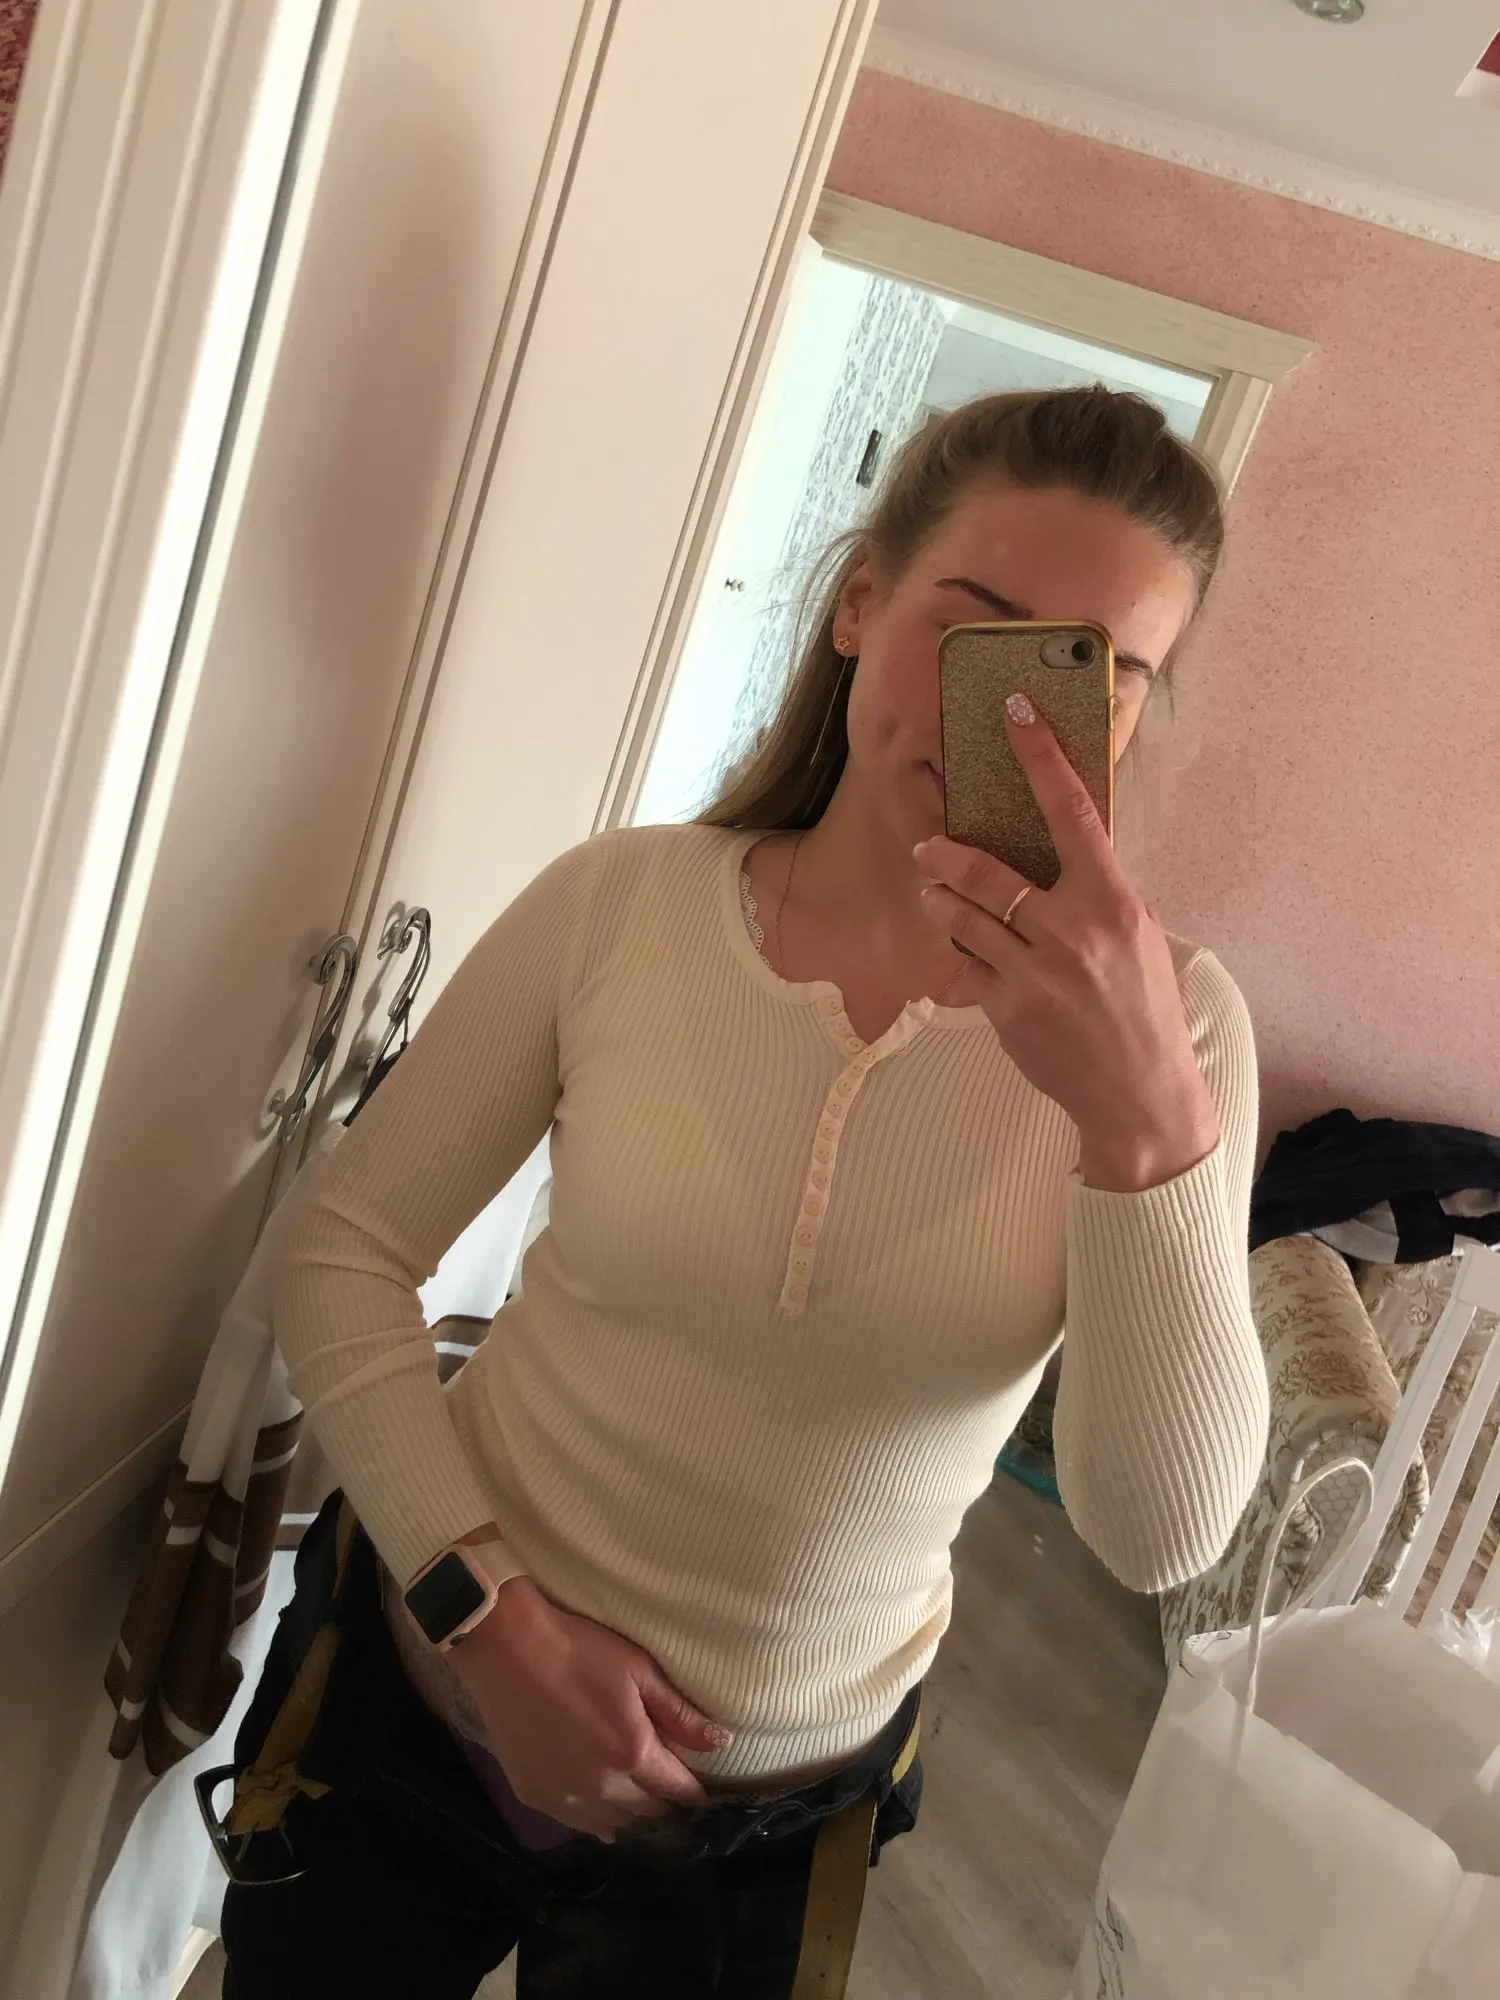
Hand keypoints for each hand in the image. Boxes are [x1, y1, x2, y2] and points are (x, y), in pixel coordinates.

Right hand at [446, 1578, 730, 1838]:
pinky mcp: (534, 1795)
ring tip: (642, 1809)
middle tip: (673, 1799)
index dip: (694, 1793)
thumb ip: (680, 1713)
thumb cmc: (580, 1652)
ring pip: (612, 1823)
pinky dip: (596, 1821)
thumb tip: (723, 1742)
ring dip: (631, 1817)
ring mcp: (565, 1797)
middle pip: (646, 1812)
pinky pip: (576, 1823)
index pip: (676, 1789)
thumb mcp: (639, 1672)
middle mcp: (602, 1787)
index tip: (704, 1794)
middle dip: (665, 1806)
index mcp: (633, 1754)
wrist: (509, 1651)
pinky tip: (604, 1819)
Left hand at [915, 696, 1219, 1192]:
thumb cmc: (1143, 1010)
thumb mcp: (1136, 939)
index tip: (1014, 713)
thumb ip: (1095, 895)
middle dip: (948, 853)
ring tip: (935, 890)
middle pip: (990, 872)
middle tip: (929, 843)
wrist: (1141, 1096)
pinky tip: (968, 951)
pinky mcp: (1007, 1010)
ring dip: (942, 898)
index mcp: (1113, 904)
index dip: (1039, 757)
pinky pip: (967, 964)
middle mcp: (1073, 932)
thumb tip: (1057, 852)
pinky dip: (962, 951)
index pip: (1072, 813)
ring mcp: (1036, 973)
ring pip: (963, 916)